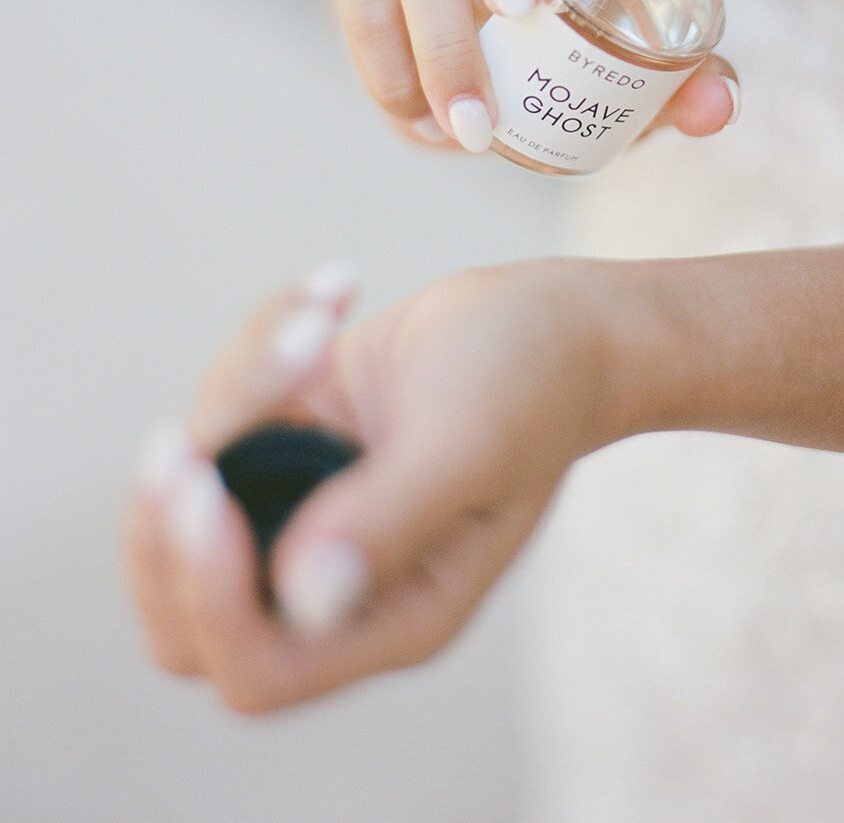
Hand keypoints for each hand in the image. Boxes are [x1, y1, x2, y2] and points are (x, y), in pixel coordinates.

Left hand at [124, 258, 616, 712]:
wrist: (560, 319)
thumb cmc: (536, 381)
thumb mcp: (469, 441)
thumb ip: (388, 519)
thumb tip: (301, 596)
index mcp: (397, 615)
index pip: (259, 666)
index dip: (210, 596)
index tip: (206, 490)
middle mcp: (341, 583)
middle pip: (187, 614)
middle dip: (167, 524)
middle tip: (181, 442)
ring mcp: (308, 512)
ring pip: (192, 496)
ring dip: (238, 391)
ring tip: (328, 313)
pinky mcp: (292, 442)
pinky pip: (223, 410)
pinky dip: (258, 344)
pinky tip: (337, 294)